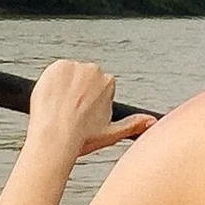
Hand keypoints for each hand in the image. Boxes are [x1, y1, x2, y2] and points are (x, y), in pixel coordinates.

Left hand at [26, 59, 156, 158]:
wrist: (54, 135)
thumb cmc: (80, 138)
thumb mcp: (112, 134)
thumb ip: (134, 124)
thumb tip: (152, 122)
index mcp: (109, 83)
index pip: (98, 87)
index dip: (90, 102)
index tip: (83, 114)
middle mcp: (94, 70)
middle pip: (84, 78)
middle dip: (78, 92)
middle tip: (71, 112)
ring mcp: (74, 67)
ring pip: (69, 75)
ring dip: (65, 87)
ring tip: (60, 108)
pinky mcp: (56, 66)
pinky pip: (55, 72)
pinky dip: (52, 83)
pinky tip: (52, 100)